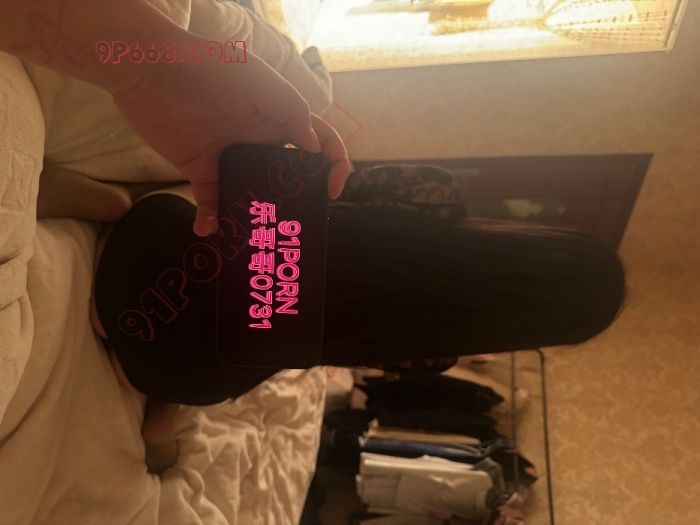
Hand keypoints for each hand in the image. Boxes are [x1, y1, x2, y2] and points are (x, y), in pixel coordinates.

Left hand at [112, 51, 350, 235]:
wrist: (150, 70)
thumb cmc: (208, 68)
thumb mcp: (260, 81)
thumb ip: (292, 111)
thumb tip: (314, 148)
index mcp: (280, 121)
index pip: (319, 144)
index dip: (334, 165)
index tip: (331, 190)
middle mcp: (260, 143)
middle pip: (290, 178)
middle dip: (298, 202)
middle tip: (295, 222)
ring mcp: (231, 159)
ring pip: (254, 197)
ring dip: (257, 219)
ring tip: (257, 238)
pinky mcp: (200, 171)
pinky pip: (212, 203)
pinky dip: (212, 221)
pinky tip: (208, 230)